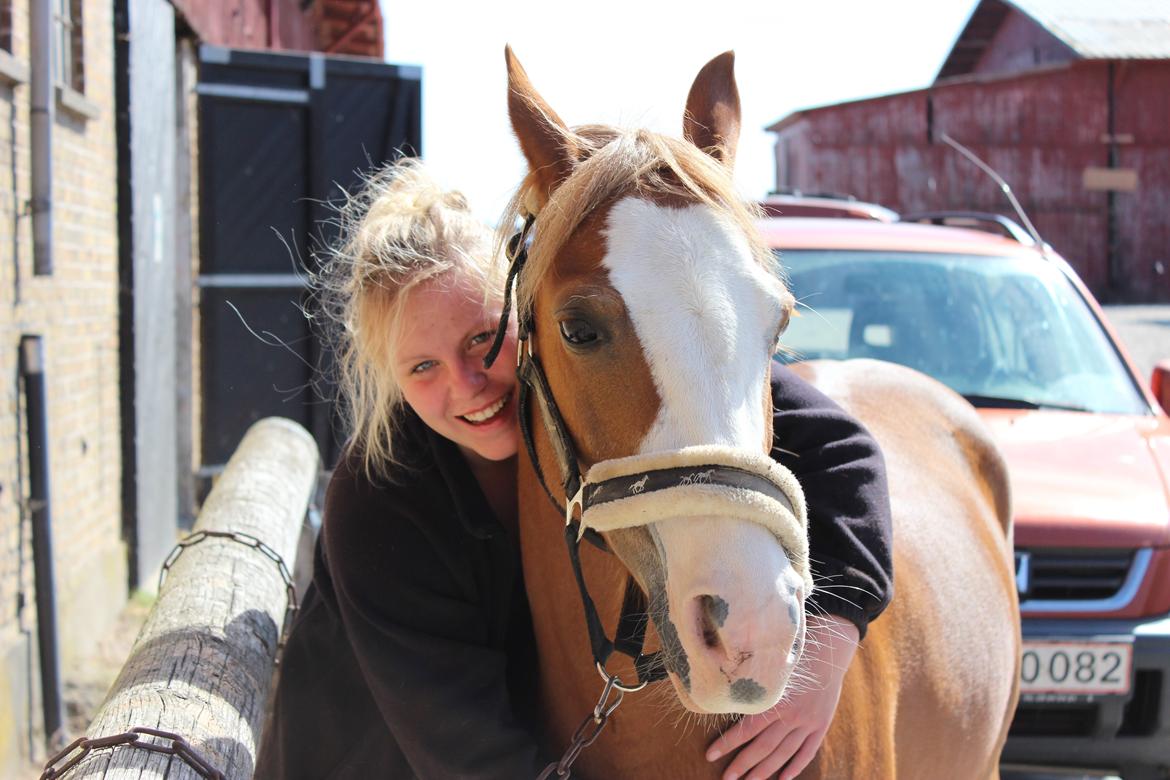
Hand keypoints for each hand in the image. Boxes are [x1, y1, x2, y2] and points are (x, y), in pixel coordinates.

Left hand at [706, 614, 858, 779]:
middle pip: (763, 747)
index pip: (746, 729)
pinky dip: (796, 767)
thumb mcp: (771, 665)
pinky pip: (808, 752)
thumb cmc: (794, 653)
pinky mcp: (821, 726)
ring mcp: (808, 723)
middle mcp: (792, 715)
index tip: (710, 755)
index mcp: (776, 699)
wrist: (830, 651)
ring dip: (765, 771)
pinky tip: (783, 779)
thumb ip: (752, 683)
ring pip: (783, 754)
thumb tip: (724, 694)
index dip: (727, 743)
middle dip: (743, 764)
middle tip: (727, 778)